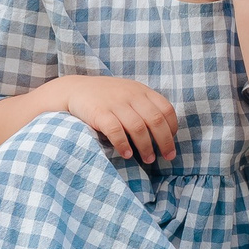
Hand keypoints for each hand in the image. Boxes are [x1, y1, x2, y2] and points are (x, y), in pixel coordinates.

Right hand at [58, 76, 179, 163]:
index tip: (171, 142)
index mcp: (142, 91)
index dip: (172, 128)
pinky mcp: (99, 113)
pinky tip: (127, 154)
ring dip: (146, 147)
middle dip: (164, 142)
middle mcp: (131, 95)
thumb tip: (165, 133)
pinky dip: (123, 145)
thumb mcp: (130, 94)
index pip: (166, 109)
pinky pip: (116, 131)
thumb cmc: (107, 97)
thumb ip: (145, 107)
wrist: (76, 89)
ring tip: (148, 160)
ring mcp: (115, 103)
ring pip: (138, 128)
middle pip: (155, 120)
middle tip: (167, 157)